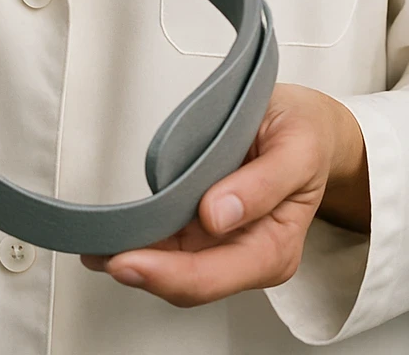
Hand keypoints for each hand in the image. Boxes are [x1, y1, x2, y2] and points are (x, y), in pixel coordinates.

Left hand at [80, 82, 368, 305]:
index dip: (166, 273)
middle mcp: (246, 255)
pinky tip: (118, 235)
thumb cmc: (306, 136)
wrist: (311, 127)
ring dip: (136, 259)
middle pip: (188, 280)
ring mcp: (225, 243)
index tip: (128, 259)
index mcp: (274, 248)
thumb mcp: (297, 148)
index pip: (212, 275)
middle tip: (99, 253)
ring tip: (96, 245)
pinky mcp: (209, 227)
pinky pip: (173, 243)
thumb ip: (264, 183)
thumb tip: (219, 214)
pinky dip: (144, 241)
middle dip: (142, 271)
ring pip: (175, 266)